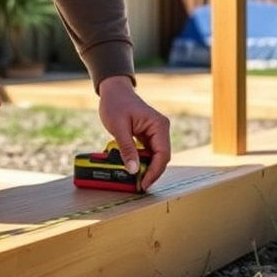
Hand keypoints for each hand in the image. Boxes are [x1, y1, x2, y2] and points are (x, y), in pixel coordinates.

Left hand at [97, 75, 170, 191]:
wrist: (113, 91)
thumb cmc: (116, 104)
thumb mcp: (119, 128)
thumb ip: (127, 149)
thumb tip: (134, 170)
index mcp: (159, 125)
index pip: (163, 154)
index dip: (154, 172)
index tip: (143, 183)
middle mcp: (160, 129)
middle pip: (161, 158)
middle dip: (150, 172)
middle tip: (138, 185)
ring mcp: (155, 133)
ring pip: (154, 157)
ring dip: (145, 168)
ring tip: (134, 179)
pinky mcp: (147, 136)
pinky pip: (147, 153)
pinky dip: (140, 161)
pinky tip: (132, 168)